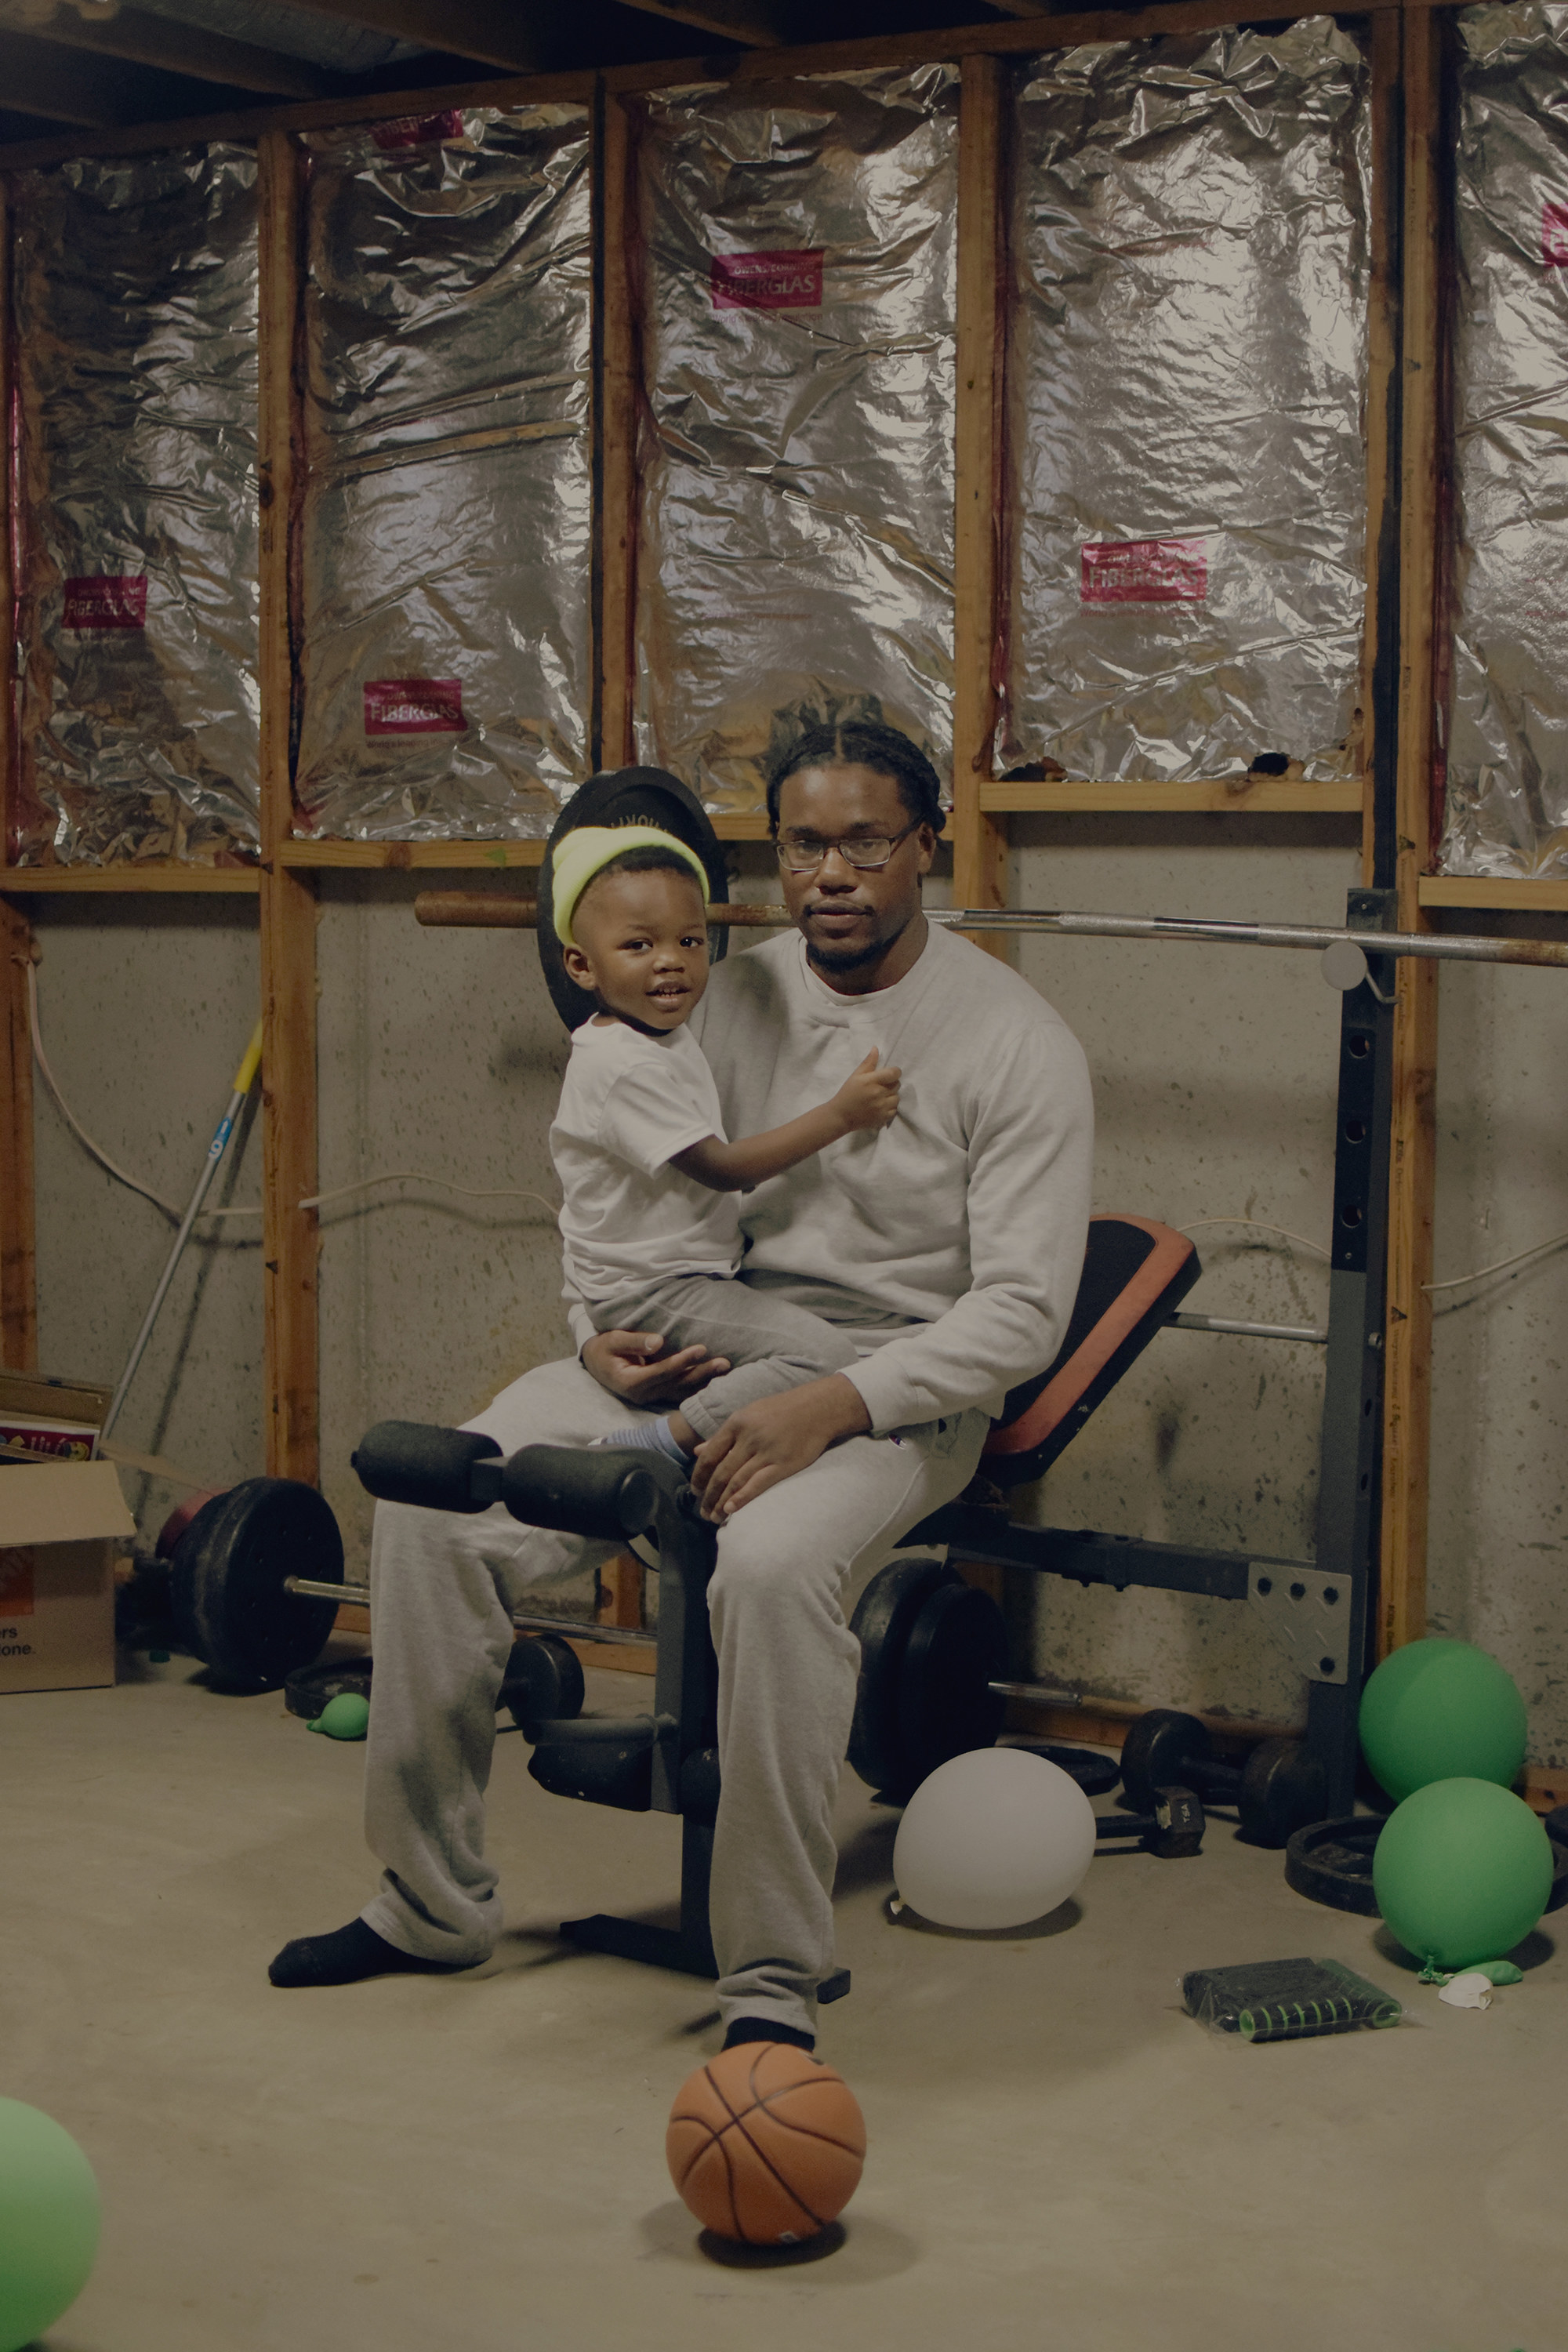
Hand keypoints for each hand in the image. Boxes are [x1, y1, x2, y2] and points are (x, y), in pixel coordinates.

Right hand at [581, 1329, 730, 1407]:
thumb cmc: (604, 1348)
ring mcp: (653, 1396)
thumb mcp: (612, 1340)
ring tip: (726, 1369)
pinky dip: (699, 1386)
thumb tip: (658, 1341)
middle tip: (724, 1363)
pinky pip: (682, 1392)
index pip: (662, 1372)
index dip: (682, 1361)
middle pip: (678, 1384)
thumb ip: (634, 1341)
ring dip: (705, 1380)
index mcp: (632, 1383)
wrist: (597, 1362)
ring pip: (683, 1391)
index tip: (701, 1349)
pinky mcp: (660, 1393)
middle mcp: (645, 1394)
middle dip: (702, 1373)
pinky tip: (718, 1380)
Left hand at [690, 1374, 871, 1519]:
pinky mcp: (784, 1464)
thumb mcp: (748, 1415)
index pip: (710, 1455)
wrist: (818, 1408)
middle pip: (721, 1472)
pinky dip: (742, 1498)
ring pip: (736, 1481)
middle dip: (708, 1495)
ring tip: (714, 1517)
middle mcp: (748, 1438)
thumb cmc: (781, 1410)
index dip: (699, 1476)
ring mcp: (766, 1451)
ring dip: (722, 1501)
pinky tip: (731, 1510)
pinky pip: (758, 1484)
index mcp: (736, 1423)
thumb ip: (723, 1436)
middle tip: (701, 1511)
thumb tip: (697, 1452)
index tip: (694, 1491)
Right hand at [830, 1048, 900, 1135]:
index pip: (894, 1073)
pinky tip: (881, 1106)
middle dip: (892, 1083)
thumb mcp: (855, 1075)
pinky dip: (890, 1108)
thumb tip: (876, 1048)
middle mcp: (879, 1093)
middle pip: (897, 1084)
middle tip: (882, 1085)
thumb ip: (868, 1062)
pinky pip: (894, 1110)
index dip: (895, 1072)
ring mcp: (882, 1107)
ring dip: (891, 1096)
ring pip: (897, 1098)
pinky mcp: (883, 1118)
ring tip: (881, 1096)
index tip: (891, 1073)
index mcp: (871, 1081)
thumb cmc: (847, 1093)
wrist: (841, 1116)